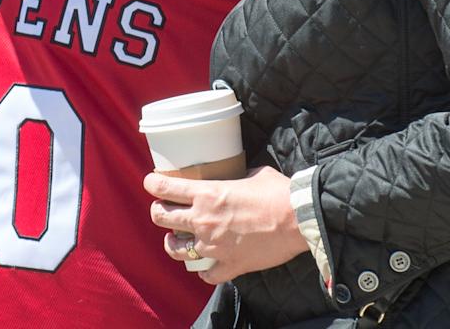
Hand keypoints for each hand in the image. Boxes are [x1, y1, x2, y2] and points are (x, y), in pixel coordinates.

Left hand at [144, 166, 307, 284]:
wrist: (299, 219)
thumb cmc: (279, 193)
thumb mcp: (253, 174)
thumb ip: (237, 177)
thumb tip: (237, 178)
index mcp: (207, 194)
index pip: (165, 189)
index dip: (152, 185)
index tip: (150, 184)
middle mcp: (203, 220)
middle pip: (161, 218)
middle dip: (158, 213)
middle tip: (162, 211)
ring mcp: (213, 245)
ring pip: (176, 250)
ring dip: (173, 244)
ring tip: (176, 241)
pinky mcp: (229, 265)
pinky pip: (207, 275)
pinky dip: (204, 271)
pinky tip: (206, 267)